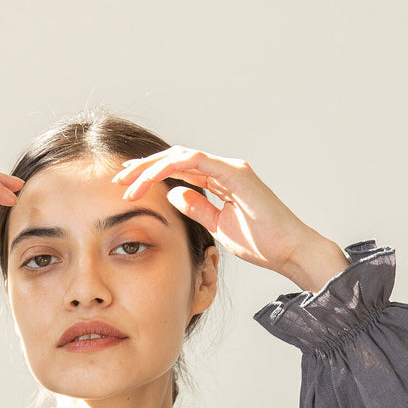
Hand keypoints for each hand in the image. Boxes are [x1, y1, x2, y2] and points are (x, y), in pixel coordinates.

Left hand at [109, 148, 347, 289]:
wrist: (289, 251)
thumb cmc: (261, 243)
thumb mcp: (218, 226)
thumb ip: (197, 208)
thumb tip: (173, 194)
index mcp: (221, 181)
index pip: (180, 170)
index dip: (152, 175)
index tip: (128, 186)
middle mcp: (225, 169)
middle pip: (176, 159)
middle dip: (145, 167)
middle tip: (119, 179)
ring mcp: (231, 169)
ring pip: (182, 156)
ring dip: (151, 168)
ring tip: (128, 182)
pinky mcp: (236, 173)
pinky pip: (196, 162)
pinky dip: (171, 167)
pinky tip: (151, 178)